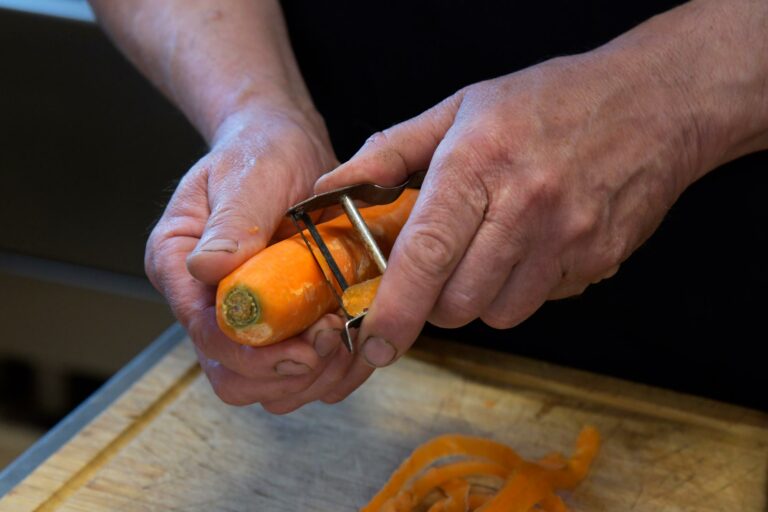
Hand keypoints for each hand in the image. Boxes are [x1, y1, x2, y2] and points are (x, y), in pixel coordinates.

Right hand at [145, 103, 355, 410]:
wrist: (285, 148)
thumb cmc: (260, 153)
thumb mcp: (248, 176)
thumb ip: (232, 222)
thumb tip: (207, 268)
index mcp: (179, 267)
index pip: (206, 335)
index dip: (255, 355)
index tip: (305, 347)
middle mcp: (205, 303)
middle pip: (233, 377)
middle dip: (287, 375)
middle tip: (333, 342)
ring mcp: (245, 318)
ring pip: (268, 386)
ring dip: (314, 379)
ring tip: (349, 339)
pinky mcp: (279, 324)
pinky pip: (300, 373)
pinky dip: (332, 371)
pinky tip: (356, 342)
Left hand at [308, 40, 715, 403]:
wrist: (654, 101)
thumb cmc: (547, 101)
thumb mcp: (460, 109)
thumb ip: (388, 153)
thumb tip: (330, 190)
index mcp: (479, 163)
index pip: (427, 253)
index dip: (394, 309)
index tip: (375, 343)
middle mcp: (527, 207)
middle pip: (459, 301)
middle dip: (435, 303)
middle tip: (438, 270)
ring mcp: (570, 238)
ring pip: (501, 313)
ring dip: (482, 297)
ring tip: (491, 250)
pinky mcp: (601, 259)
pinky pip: (544, 301)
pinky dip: (526, 287)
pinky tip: (534, 245)